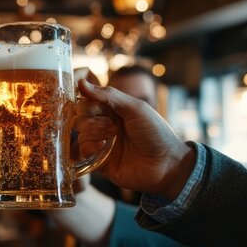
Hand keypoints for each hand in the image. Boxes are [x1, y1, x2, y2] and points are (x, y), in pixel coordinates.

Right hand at [75, 79, 195, 200]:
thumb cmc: (155, 133)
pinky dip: (89, 146)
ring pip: (80, 131)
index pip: (87, 100)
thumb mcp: (134, 108)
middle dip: (92, 118)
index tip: (98, 107)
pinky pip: (81, 150)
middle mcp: (104, 124)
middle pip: (80, 115)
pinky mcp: (98, 160)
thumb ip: (108, 95)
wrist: (166, 165)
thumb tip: (80, 82)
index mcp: (113, 109)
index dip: (88, 102)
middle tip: (111, 126)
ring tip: (111, 137)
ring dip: (93, 131)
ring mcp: (101, 142)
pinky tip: (102, 146)